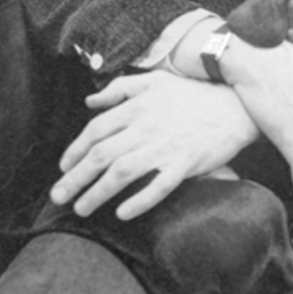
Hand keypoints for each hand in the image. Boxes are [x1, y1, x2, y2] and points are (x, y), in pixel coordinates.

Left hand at [50, 70, 258, 220]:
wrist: (235, 105)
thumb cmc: (193, 94)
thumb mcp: (155, 80)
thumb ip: (121, 88)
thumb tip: (90, 101)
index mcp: (137, 106)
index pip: (96, 130)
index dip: (75, 150)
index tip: (63, 167)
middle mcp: (146, 126)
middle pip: (102, 154)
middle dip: (75, 177)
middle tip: (57, 197)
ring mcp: (165, 146)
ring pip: (122, 172)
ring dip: (97, 192)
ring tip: (81, 209)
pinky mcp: (185, 163)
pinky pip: (158, 186)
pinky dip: (138, 201)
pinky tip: (122, 213)